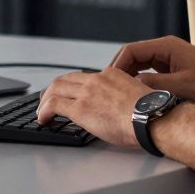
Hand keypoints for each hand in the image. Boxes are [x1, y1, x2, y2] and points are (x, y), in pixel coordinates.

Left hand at [35, 67, 149, 147]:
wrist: (152, 118)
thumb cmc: (150, 113)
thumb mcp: (136, 95)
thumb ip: (122, 95)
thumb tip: (118, 107)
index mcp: (111, 74)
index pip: (84, 77)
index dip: (72, 85)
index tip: (68, 93)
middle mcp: (97, 80)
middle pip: (66, 79)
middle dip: (54, 89)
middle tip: (48, 99)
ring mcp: (87, 92)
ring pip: (56, 89)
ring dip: (45, 100)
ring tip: (42, 111)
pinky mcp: (80, 108)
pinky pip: (53, 105)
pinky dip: (44, 111)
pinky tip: (43, 119)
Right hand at [110, 35, 194, 103]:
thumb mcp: (181, 86)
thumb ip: (154, 85)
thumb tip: (132, 85)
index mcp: (166, 46)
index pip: (131, 50)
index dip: (118, 65)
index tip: (110, 80)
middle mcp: (165, 48)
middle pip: (133, 55)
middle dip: (120, 69)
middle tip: (110, 87)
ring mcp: (168, 56)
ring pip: (139, 62)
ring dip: (129, 75)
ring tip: (120, 91)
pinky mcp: (171, 66)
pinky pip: (149, 69)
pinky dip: (140, 78)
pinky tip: (136, 91)